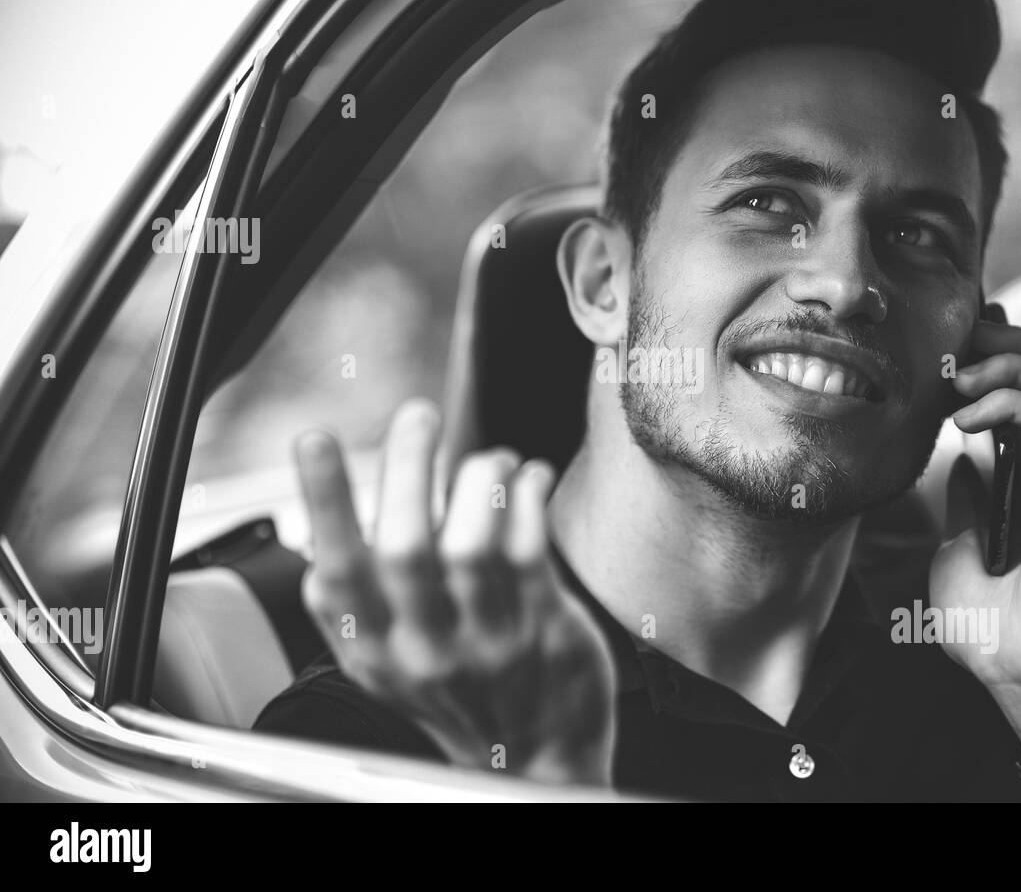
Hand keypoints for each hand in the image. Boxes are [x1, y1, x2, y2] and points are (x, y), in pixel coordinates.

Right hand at [294, 399, 616, 786]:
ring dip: (478, 478)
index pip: (336, 572)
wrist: (537, 765)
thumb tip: (321, 526)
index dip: (324, 502)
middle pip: (406, 545)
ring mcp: (488, 643)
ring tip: (487, 457)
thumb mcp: (387, 666)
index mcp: (373, 653)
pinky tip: (526, 477)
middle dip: (408, 464)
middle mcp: (425, 651)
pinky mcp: (545, 631)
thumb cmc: (459, 698)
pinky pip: (530, 546)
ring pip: (472, 542)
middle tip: (417, 415)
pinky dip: (526, 496)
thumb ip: (353, 606)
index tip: (314, 437)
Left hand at [929, 310, 1020, 773]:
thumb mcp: (959, 549)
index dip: (1005, 360)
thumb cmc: (988, 626)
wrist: (1007, 671)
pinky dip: (1011, 402)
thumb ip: (967, 505)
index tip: (955, 352)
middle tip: (959, 344)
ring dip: (1010, 364)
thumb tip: (962, 468)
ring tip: (958, 377)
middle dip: (1010, 344)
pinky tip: (968, 416)